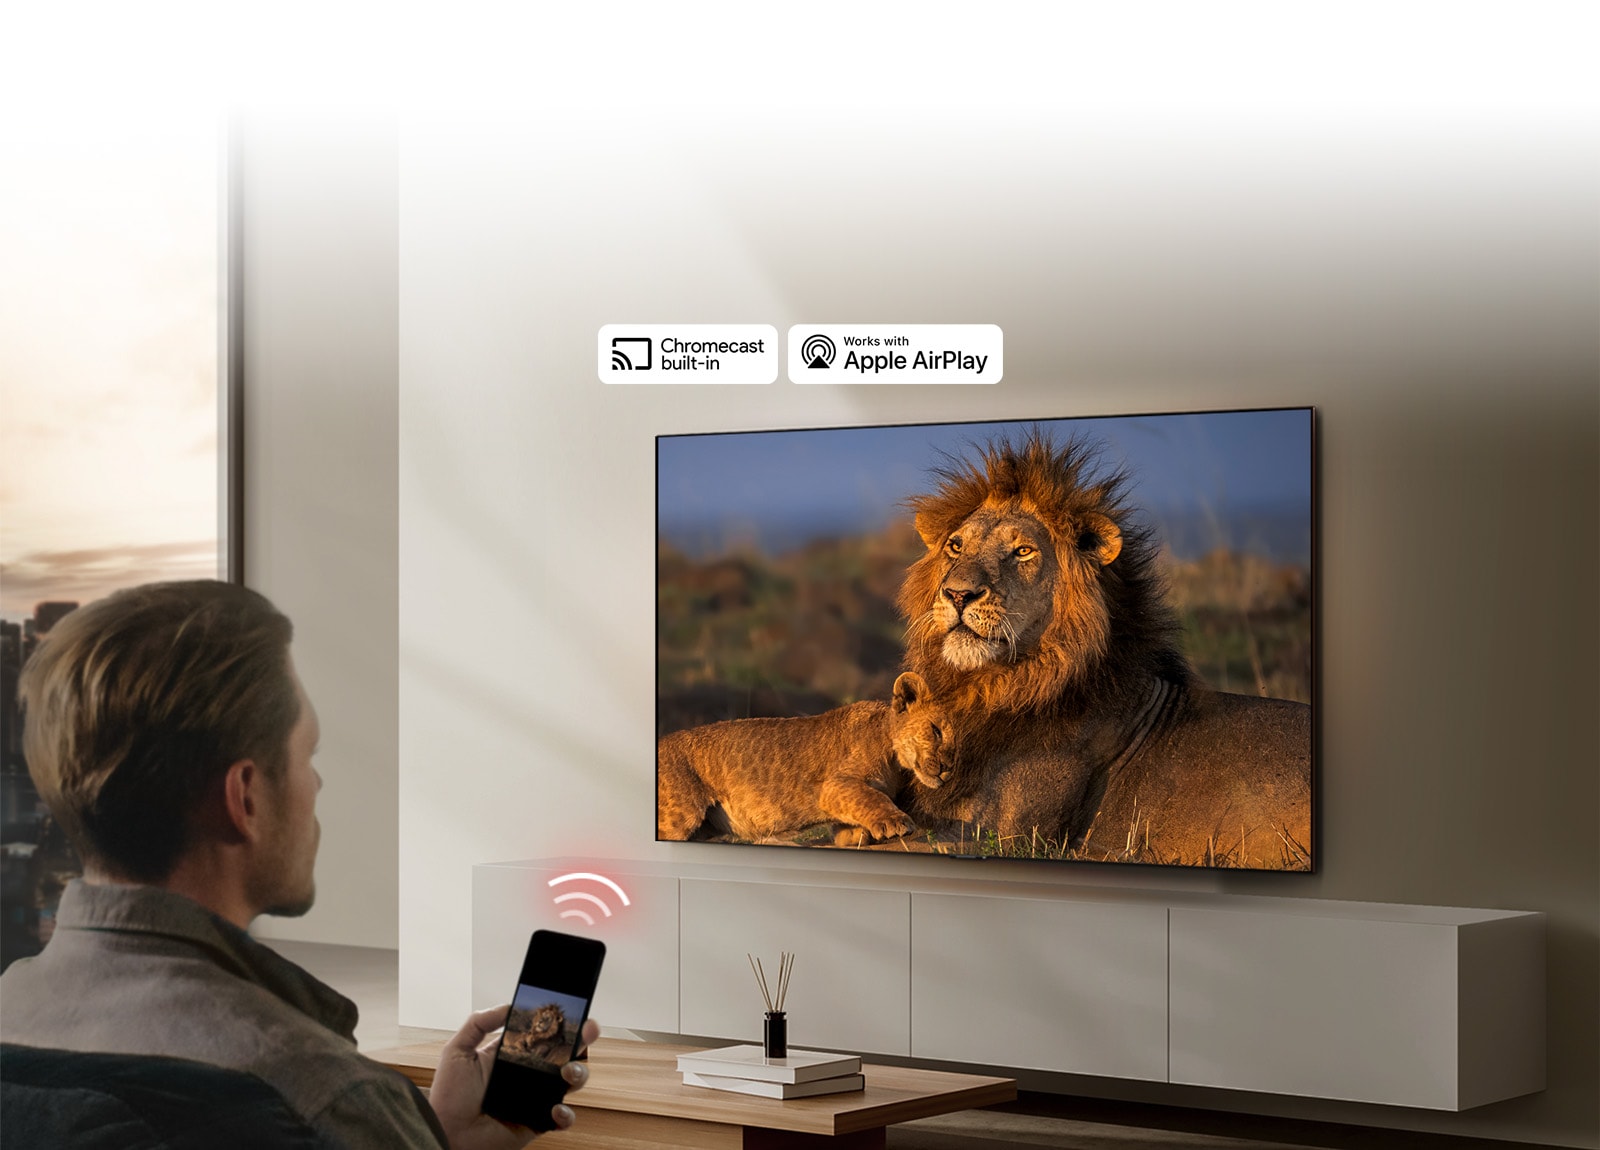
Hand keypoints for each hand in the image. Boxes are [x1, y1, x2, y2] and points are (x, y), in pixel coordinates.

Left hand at [429, 1004, 599, 1149]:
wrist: (446, 1133)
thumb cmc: (448, 1096)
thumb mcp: (457, 1050)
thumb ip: (478, 1022)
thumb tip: (508, 1005)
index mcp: (515, 1053)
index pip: (545, 1033)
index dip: (564, 1022)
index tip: (575, 1011)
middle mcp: (531, 1073)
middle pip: (566, 1052)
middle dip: (583, 1040)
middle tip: (586, 1033)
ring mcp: (537, 1096)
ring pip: (573, 1081)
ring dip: (579, 1073)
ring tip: (567, 1073)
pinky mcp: (539, 1121)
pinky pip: (563, 1118)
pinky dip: (566, 1114)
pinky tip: (554, 1108)